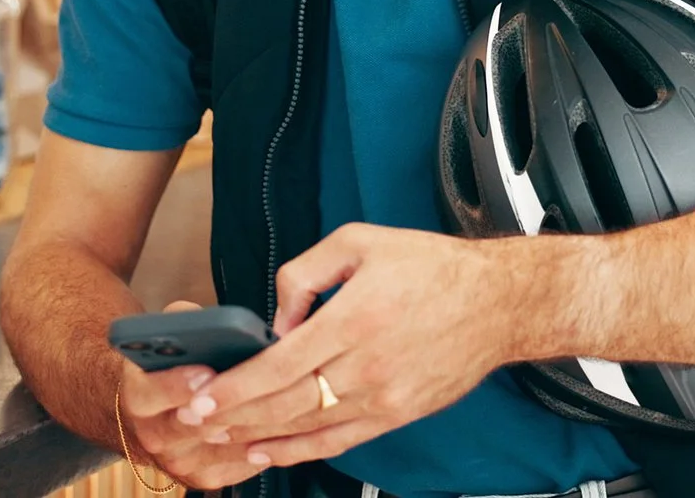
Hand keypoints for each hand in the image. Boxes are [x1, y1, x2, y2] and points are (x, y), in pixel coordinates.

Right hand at [115, 302, 280, 490]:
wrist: (149, 414)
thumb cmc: (165, 366)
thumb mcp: (162, 335)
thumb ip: (181, 322)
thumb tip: (210, 320)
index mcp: (138, 396)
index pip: (153, 392)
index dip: (180, 381)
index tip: (206, 369)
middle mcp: (154, 436)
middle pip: (198, 424)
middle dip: (234, 403)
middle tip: (266, 382)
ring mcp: (180, 462)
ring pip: (228, 444)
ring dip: (260, 422)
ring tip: (289, 396)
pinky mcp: (204, 478)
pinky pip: (243, 462)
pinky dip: (268, 442)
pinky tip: (289, 420)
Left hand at [191, 223, 522, 468]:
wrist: (499, 303)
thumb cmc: (432, 267)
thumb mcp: (361, 242)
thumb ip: (306, 273)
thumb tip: (277, 317)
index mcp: (354, 319)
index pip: (279, 365)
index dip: (235, 387)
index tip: (202, 397)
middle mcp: (367, 366)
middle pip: (286, 404)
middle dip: (235, 417)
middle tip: (195, 422)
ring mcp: (385, 397)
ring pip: (310, 428)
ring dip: (261, 437)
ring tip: (222, 439)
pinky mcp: (400, 414)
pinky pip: (343, 440)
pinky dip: (303, 451)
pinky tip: (273, 452)